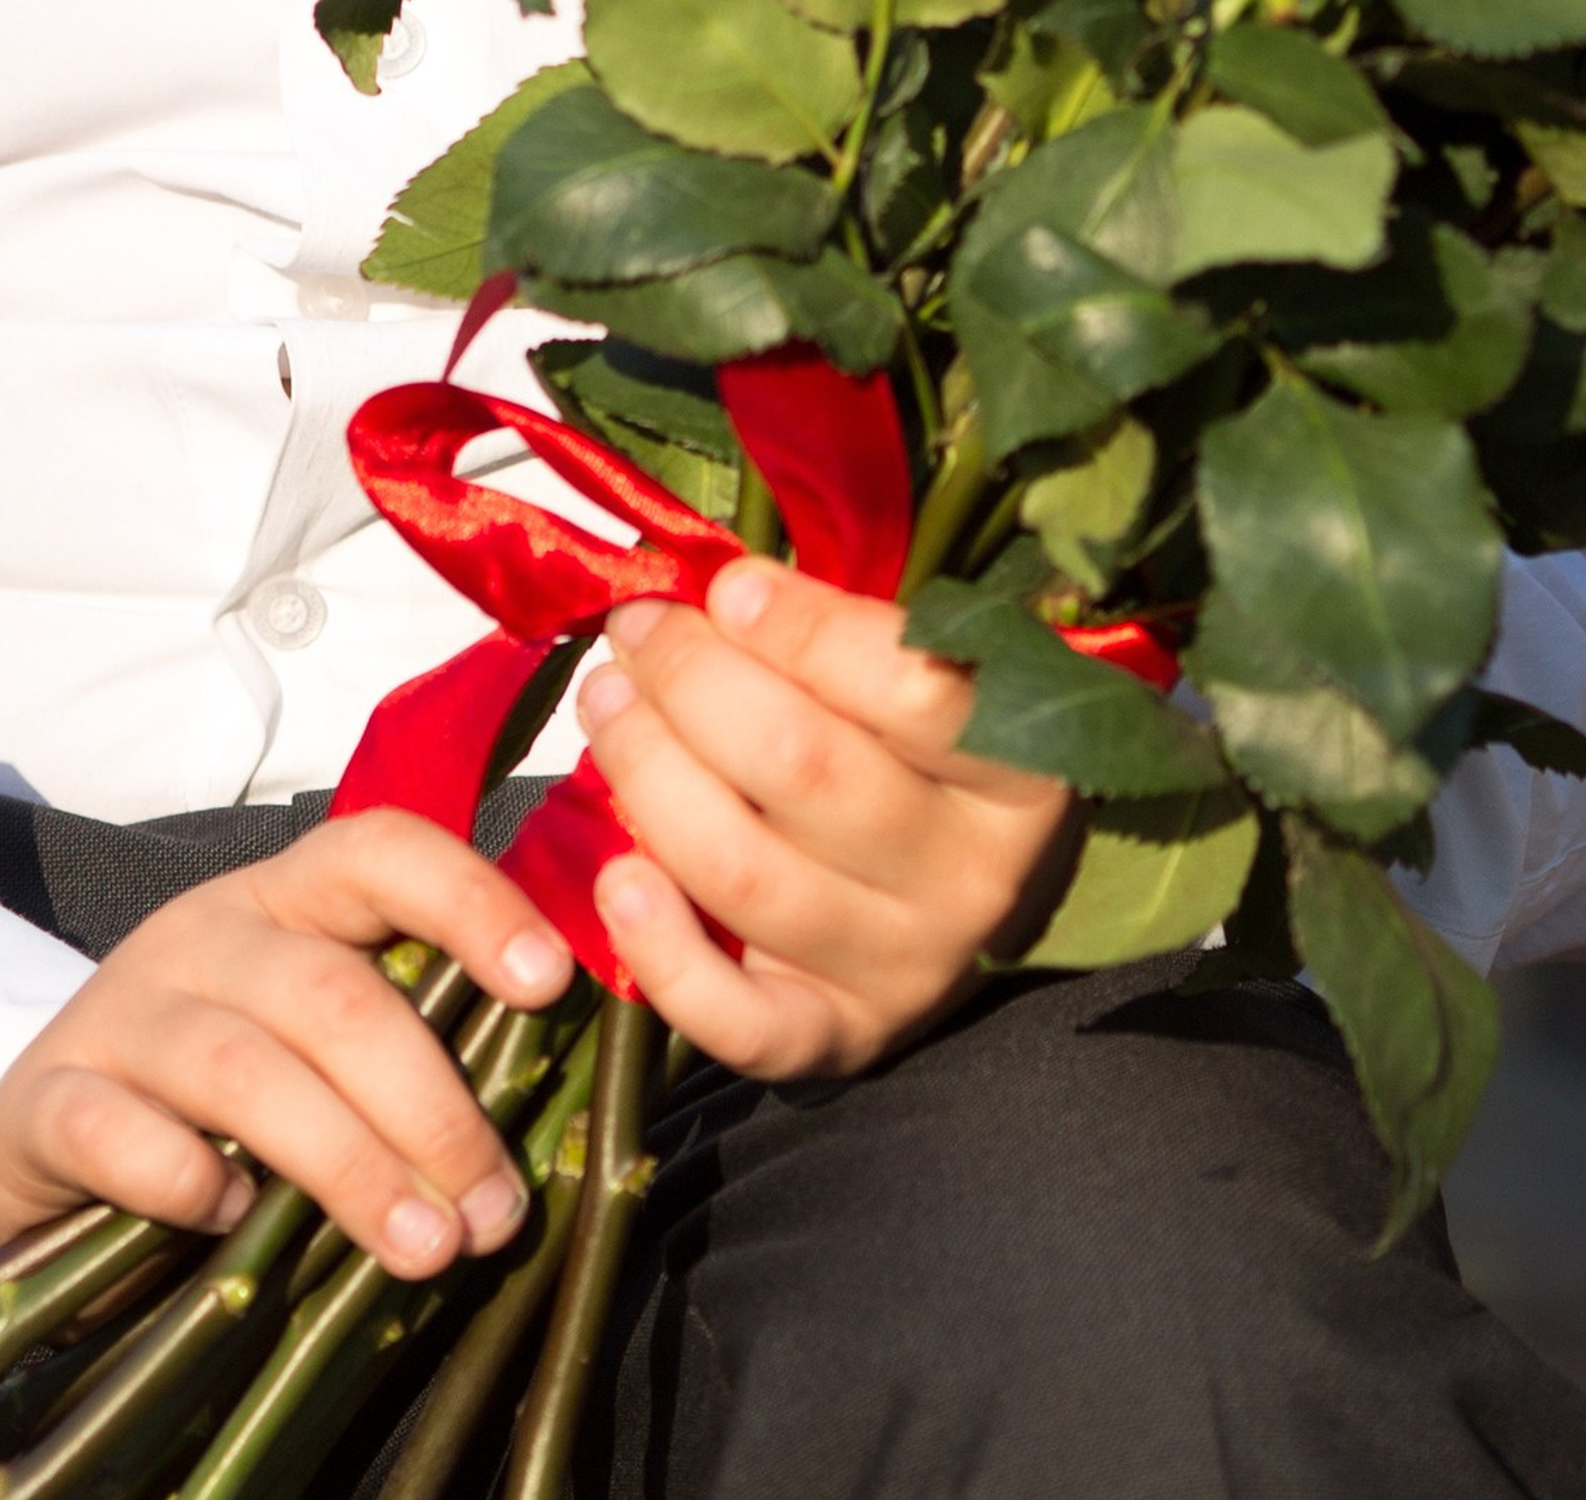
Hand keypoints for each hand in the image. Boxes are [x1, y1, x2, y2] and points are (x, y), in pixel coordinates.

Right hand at [0, 810, 571, 1279]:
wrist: (38, 1140)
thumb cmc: (216, 1102)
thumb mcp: (311, 1048)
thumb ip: (404, 1054)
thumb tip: (546, 1126)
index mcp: (283, 902)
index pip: (379, 851)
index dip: (469, 901)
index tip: (549, 983)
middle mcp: (201, 934)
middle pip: (330, 993)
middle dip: (430, 1107)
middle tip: (491, 1214)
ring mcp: (118, 1011)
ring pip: (243, 1068)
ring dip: (348, 1164)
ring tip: (422, 1249)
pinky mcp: (45, 1099)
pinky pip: (117, 1131)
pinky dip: (185, 1181)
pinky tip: (232, 1223)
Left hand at [575, 560, 1076, 1081]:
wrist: (943, 894)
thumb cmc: (906, 748)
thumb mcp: (906, 677)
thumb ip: (829, 630)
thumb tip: (706, 584)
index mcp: (1018, 771)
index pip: (912, 688)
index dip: (800, 628)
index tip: (725, 586)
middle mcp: (971, 880)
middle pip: (803, 768)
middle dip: (692, 680)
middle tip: (636, 630)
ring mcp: (903, 969)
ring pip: (746, 873)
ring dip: (649, 773)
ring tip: (606, 704)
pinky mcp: (832, 1040)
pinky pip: (734, 1020)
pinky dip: (660, 949)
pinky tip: (615, 875)